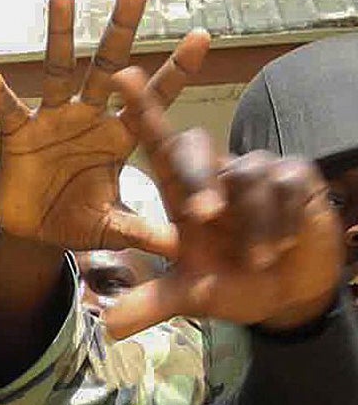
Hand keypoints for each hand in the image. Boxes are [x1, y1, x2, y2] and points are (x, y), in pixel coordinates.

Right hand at [0, 0, 208, 254]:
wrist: (34, 234)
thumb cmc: (78, 222)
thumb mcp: (115, 227)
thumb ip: (145, 231)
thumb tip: (184, 246)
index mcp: (119, 136)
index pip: (154, 98)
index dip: (178, 69)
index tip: (203, 36)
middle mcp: (90, 117)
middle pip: (109, 66)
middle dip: (122, 29)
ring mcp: (53, 120)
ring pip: (59, 70)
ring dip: (60, 35)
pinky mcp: (19, 132)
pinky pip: (8, 107)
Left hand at [99, 67, 344, 338]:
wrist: (289, 293)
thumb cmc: (233, 284)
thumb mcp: (192, 296)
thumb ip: (152, 304)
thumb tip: (109, 327)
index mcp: (182, 193)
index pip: (157, 144)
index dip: (141, 110)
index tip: (121, 77)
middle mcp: (215, 174)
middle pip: (195, 148)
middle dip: (198, 179)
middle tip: (204, 217)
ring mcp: (256, 171)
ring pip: (246, 179)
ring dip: (254, 228)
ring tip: (258, 259)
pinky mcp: (296, 176)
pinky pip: (285, 187)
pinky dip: (282, 223)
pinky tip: (285, 242)